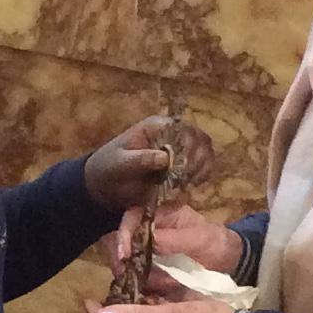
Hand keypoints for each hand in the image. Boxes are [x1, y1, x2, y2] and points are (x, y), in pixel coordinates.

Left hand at [83, 115, 216, 211]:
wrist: (107, 184)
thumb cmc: (109, 169)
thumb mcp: (119, 163)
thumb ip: (140, 159)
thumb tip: (164, 158)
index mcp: (157, 126)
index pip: (183, 129)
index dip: (188, 147)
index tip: (182, 167)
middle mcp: (173, 133)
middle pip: (200, 139)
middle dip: (197, 161)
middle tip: (185, 180)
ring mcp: (182, 148)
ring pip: (206, 152)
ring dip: (202, 169)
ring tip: (187, 185)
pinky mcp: (186, 164)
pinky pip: (204, 167)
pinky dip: (202, 177)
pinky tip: (190, 187)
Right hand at [110, 200, 242, 284]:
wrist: (231, 262)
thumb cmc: (217, 244)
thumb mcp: (198, 239)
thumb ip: (171, 239)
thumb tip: (145, 241)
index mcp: (161, 214)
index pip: (132, 218)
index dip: (123, 235)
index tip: (123, 255)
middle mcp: (150, 229)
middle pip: (121, 238)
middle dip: (121, 257)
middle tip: (124, 274)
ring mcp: (149, 248)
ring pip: (126, 258)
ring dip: (132, 272)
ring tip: (146, 284)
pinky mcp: (152, 266)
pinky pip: (138, 273)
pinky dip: (141, 282)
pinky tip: (150, 290)